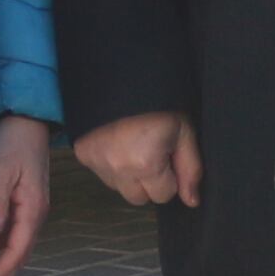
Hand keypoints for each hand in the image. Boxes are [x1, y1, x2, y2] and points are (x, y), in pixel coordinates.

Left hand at [0, 114, 51, 275]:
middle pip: (19, 254)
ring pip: (16, 245)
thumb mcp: (0, 169)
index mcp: (32, 209)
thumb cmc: (12, 140)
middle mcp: (36, 212)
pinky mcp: (24, 200)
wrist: (26, 117)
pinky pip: (13, 232)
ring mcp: (32, 207)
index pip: (16, 252)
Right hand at [73, 109, 200, 207]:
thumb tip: (191, 201)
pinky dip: (111, 164)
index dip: (170, 176)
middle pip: (139, 198)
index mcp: (146, 165)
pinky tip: (117, 142)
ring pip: (119, 188)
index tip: (168, 154)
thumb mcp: (184, 132)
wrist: (123, 74)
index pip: (163, 195)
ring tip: (134, 145)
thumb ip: (190, 169)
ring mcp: (97, 163)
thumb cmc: (160, 103)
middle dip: (149, 182)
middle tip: (152, 152)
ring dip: (129, 175)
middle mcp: (118, 169)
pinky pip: (102, 174)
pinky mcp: (83, 155)